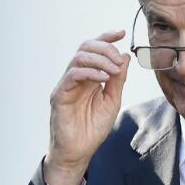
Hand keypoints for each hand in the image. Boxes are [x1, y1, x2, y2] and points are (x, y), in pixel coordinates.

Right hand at [44, 31, 129, 184]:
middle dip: (104, 48)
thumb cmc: (92, 129)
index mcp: (89, 77)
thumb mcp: (112, 101)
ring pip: (78, 58)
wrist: (78, 152)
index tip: (121, 32)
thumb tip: (124, 56)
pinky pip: (72, 75)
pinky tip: (103, 78)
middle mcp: (76, 77)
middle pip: (85, 48)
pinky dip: (89, 72)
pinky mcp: (59, 95)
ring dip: (99, 59)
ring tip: (113, 70)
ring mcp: (66, 85)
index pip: (95, 49)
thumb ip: (118, 79)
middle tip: (118, 59)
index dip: (106, 37)